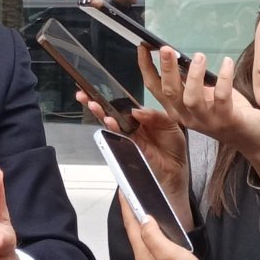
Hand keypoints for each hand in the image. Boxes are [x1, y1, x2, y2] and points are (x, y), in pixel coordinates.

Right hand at [77, 82, 192, 230]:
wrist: (175, 171)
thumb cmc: (174, 148)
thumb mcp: (171, 126)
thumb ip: (156, 116)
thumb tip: (137, 111)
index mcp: (142, 117)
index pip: (124, 104)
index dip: (112, 96)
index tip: (100, 89)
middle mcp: (131, 125)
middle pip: (111, 111)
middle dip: (97, 102)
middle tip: (84, 95)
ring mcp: (127, 136)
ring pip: (109, 122)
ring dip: (100, 113)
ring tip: (93, 105)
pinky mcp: (127, 146)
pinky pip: (116, 135)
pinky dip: (111, 128)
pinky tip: (108, 121)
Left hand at [118, 194, 218, 259]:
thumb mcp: (170, 254)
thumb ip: (154, 236)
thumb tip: (143, 219)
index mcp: (143, 254)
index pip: (130, 226)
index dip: (126, 207)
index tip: (122, 191)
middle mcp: (144, 259)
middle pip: (134, 231)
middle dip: (130, 213)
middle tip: (130, 195)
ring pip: (142, 238)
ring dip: (140, 222)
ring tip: (140, 207)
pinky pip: (152, 244)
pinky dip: (151, 231)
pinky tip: (157, 228)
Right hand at [142, 46, 259, 175]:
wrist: (252, 136)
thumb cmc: (226, 111)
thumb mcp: (202, 95)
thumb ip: (189, 82)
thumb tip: (178, 57)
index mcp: (177, 109)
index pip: (155, 88)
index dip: (146, 68)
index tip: (143, 47)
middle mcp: (187, 116)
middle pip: (170, 92)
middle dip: (166, 69)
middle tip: (165, 48)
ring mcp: (206, 120)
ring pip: (191, 98)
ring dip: (194, 76)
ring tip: (199, 56)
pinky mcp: (227, 119)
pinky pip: (222, 97)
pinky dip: (224, 78)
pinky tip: (227, 63)